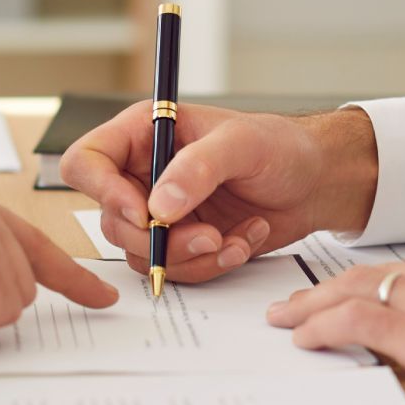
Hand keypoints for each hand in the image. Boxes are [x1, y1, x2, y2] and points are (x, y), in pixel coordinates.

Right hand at [60, 103, 379, 282]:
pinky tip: (242, 241)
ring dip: (189, 256)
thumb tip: (159, 205)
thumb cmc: (282, 146)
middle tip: (205, 236)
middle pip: (112, 220)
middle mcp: (144, 175)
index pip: (87, 161)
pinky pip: (177, 269)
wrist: (317, 183)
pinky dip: (211, 264)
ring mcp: (162, 213)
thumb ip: (198, 169)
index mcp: (143, 135)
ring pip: (143, 253)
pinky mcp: (183, 243)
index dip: (102, 191)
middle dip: (159, 239)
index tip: (143, 212)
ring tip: (231, 239)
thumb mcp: (242, 144)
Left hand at [265, 250, 404, 399]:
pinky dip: (322, 328)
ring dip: (315, 305)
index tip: (360, 290)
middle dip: (334, 289)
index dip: (382, 282)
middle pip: (376, 276)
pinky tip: (302, 337)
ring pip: (355, 293)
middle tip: (300, 300)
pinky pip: (355, 323)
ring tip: (286, 316)